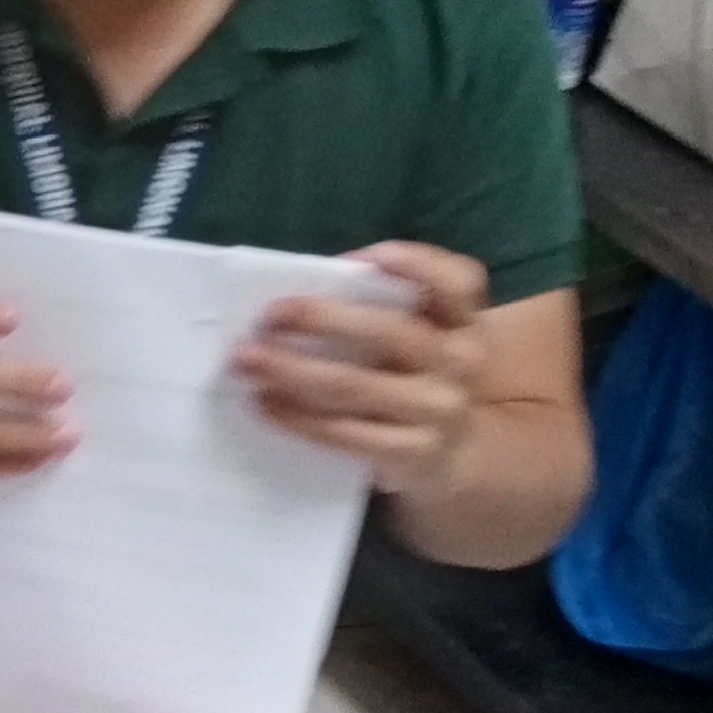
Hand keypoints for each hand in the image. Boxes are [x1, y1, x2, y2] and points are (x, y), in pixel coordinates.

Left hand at [234, 240, 490, 495]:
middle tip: (271, 314)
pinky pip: (344, 434)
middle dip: (325, 320)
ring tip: (248, 359)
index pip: (457, 283)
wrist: (451, 455)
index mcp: (464, 320)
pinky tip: (265, 402)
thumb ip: (382, 309)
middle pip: (392, 333)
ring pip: (356, 387)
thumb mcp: (424, 337)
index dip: (418, 265)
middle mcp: (459, 362)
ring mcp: (437, 411)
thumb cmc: (416, 375)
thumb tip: (305, 288)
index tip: (372, 257)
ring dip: (294, 370)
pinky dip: (298, 417)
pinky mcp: (409, 454)